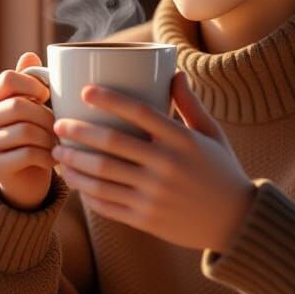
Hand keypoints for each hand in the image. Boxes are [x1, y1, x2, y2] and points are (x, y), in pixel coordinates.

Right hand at [0, 52, 57, 210]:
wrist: (24, 177)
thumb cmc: (32, 133)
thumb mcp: (32, 104)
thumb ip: (30, 81)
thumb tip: (30, 55)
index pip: (8, 78)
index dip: (33, 84)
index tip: (47, 95)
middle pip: (19, 105)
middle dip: (47, 115)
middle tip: (59, 125)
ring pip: (26, 131)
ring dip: (49, 137)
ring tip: (58, 141)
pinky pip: (28, 154)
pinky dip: (47, 156)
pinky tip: (54, 157)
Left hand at [51, 71, 255, 252]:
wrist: (236, 222)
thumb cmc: (222, 170)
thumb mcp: (211, 133)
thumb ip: (189, 104)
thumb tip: (173, 71)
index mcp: (182, 140)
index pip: (139, 112)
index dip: (109, 99)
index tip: (85, 91)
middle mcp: (166, 166)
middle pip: (112, 143)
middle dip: (79, 132)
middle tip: (59, 125)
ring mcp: (154, 194)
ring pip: (103, 176)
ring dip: (75, 163)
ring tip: (58, 153)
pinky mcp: (146, 219)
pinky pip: (108, 203)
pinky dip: (87, 191)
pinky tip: (75, 180)